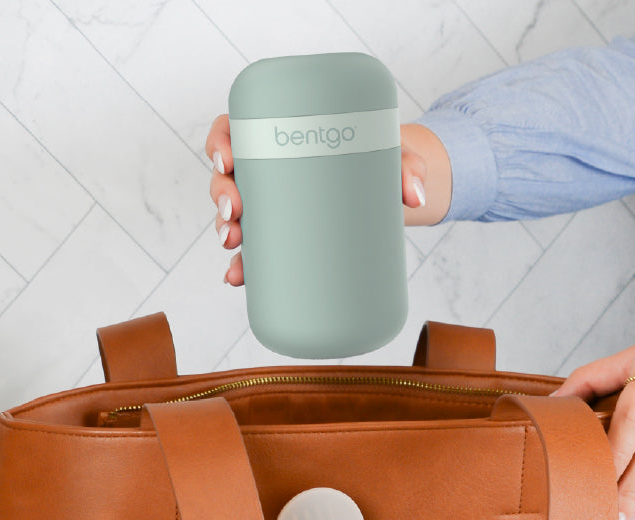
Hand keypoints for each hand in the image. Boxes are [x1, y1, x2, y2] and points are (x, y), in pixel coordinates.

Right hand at [205, 116, 450, 285]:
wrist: (391, 192)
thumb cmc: (382, 158)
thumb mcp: (393, 153)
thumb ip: (407, 166)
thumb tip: (414, 196)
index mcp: (282, 132)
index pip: (236, 127)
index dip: (220, 140)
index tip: (227, 157)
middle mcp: (270, 168)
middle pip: (228, 175)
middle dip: (220, 193)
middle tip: (234, 210)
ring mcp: (273, 205)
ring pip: (234, 213)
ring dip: (225, 229)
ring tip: (233, 243)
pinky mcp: (284, 237)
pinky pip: (255, 250)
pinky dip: (243, 265)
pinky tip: (236, 276)